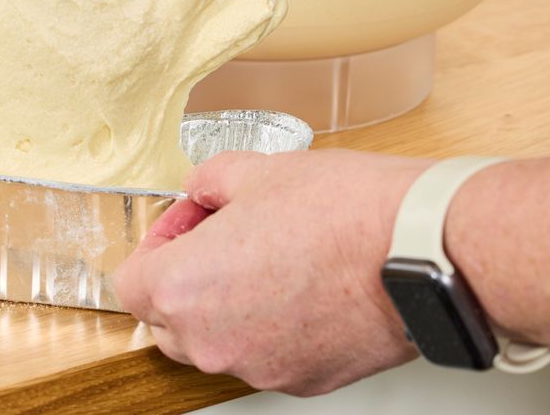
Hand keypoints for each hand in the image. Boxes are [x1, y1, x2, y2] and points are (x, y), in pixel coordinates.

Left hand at [113, 149, 432, 395]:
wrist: (420, 251)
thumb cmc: (345, 211)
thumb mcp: (257, 169)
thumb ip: (208, 182)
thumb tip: (202, 191)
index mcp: (185, 288)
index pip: (130, 281)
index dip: (158, 241)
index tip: (187, 220)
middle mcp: (212, 341)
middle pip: (168, 319)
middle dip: (187, 275)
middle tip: (226, 232)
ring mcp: (258, 367)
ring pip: (218, 340)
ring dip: (230, 303)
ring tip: (275, 254)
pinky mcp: (303, 381)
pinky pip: (266, 353)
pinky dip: (274, 325)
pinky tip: (305, 283)